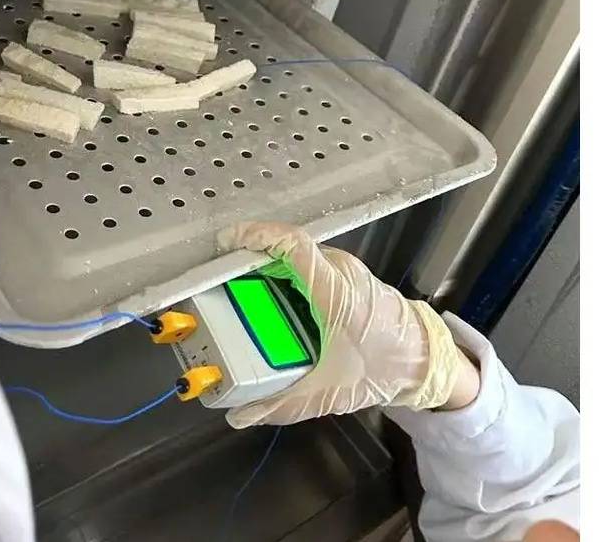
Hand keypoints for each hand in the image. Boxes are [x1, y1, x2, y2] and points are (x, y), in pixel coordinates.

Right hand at [218, 222, 474, 427]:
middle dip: (250, 256)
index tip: (228, 242)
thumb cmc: (385, 369)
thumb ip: (282, 405)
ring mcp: (347, 270)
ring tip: (238, 288)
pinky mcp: (349, 276)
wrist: (430, 362)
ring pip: (298, 255)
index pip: (292, 245)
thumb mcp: (330, 391)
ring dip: (267, 265)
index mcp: (335, 291)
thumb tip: (240, 415)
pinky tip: (271, 298)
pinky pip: (309, 264)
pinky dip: (284, 273)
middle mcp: (340, 271)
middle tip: (220, 277)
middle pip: (287, 248)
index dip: (257, 236)